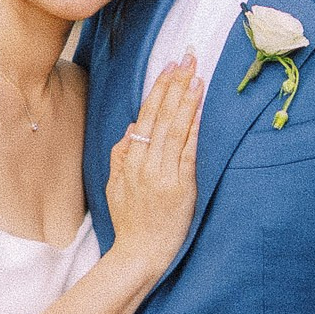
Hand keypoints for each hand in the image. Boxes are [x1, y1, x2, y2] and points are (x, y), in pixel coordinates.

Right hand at [105, 56, 200, 274]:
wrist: (139, 255)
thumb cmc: (129, 223)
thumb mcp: (114, 187)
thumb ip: (120, 156)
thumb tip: (133, 127)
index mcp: (129, 162)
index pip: (145, 118)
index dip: (158, 91)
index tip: (168, 67)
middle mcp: (144, 164)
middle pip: (160, 117)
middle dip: (174, 85)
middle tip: (186, 58)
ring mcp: (162, 176)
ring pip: (174, 130)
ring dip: (186, 100)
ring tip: (196, 75)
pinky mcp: (180, 188)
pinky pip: (187, 152)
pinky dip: (193, 129)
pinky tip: (200, 109)